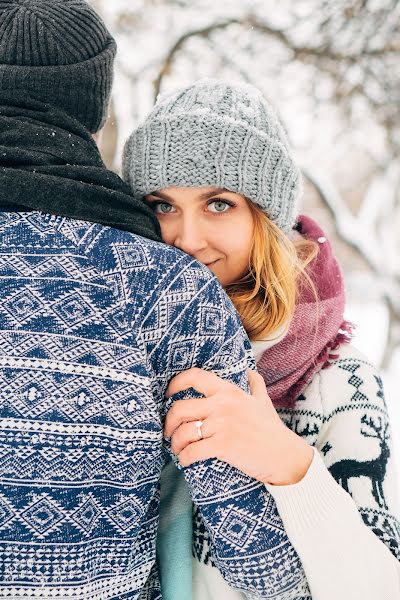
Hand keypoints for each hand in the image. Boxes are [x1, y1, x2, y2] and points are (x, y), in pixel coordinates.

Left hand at [164, 368, 313, 485]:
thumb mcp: (263, 401)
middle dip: (169, 422)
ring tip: (178, 449)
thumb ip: (254, 384)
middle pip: (180, 408)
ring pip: (183, 432)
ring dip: (175, 443)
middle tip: (170, 431)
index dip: (175, 384)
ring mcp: (221, 425)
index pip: (195, 377)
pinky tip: (185, 461)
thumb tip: (249, 371)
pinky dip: (184, 458)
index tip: (169, 394)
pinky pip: (191, 452)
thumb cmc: (272, 429)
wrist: (285, 456)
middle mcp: (223, 404)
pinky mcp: (222, 446)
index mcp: (229, 391)